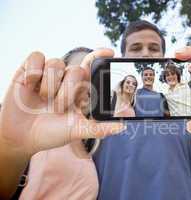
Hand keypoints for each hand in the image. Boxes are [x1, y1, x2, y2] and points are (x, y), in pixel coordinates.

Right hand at [0, 48, 123, 157]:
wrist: (22, 137)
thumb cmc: (52, 133)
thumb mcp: (78, 131)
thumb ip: (99, 128)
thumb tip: (123, 127)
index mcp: (79, 89)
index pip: (91, 66)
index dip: (100, 56)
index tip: (110, 52)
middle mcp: (66, 79)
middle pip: (76, 69)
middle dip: (68, 91)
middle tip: (59, 109)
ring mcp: (48, 74)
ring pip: (56, 63)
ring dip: (50, 86)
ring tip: (42, 100)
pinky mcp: (29, 70)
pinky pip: (37, 58)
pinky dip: (34, 72)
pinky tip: (30, 86)